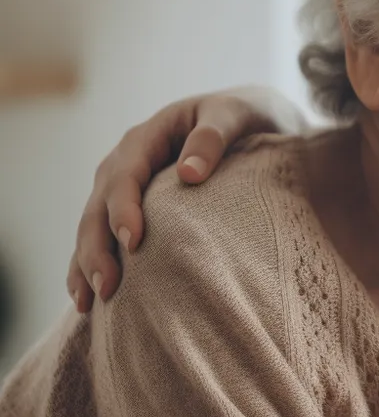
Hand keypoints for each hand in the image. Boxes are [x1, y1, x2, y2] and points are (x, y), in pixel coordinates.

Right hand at [68, 86, 303, 311]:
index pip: (125, 174)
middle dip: (97, 247)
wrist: (254, 118)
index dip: (124, 208)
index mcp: (148, 136)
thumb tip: (188, 173)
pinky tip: (89, 299)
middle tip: (107, 286)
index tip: (134, 241)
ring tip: (91, 302)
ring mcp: (126, 187)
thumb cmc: (245, 114)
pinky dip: (93, 265)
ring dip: (88, 263)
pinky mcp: (134, 207)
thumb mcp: (235, 114)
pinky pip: (104, 237)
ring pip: (93, 226)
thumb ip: (213, 136)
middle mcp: (127, 161)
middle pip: (98, 206)